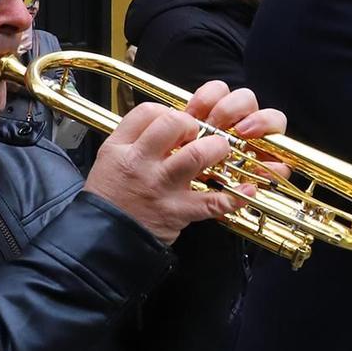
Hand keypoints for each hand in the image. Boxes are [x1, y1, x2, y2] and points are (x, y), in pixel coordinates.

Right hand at [84, 84, 284, 245]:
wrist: (104, 239)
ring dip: (216, 149)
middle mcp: (140, 163)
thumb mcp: (109, 159)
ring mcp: (161, 186)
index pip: (149, 112)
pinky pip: (212, 202)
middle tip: (198, 135)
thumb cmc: (111, 198)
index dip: (168, 111)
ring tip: (219, 152)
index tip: (175, 123)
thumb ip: (136, 138)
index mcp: (121, 148)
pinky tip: (246, 191)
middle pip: (174, 123)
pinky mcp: (177, 211)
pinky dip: (233, 197)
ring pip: (197, 153)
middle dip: (194, 124)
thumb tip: (170, 121)